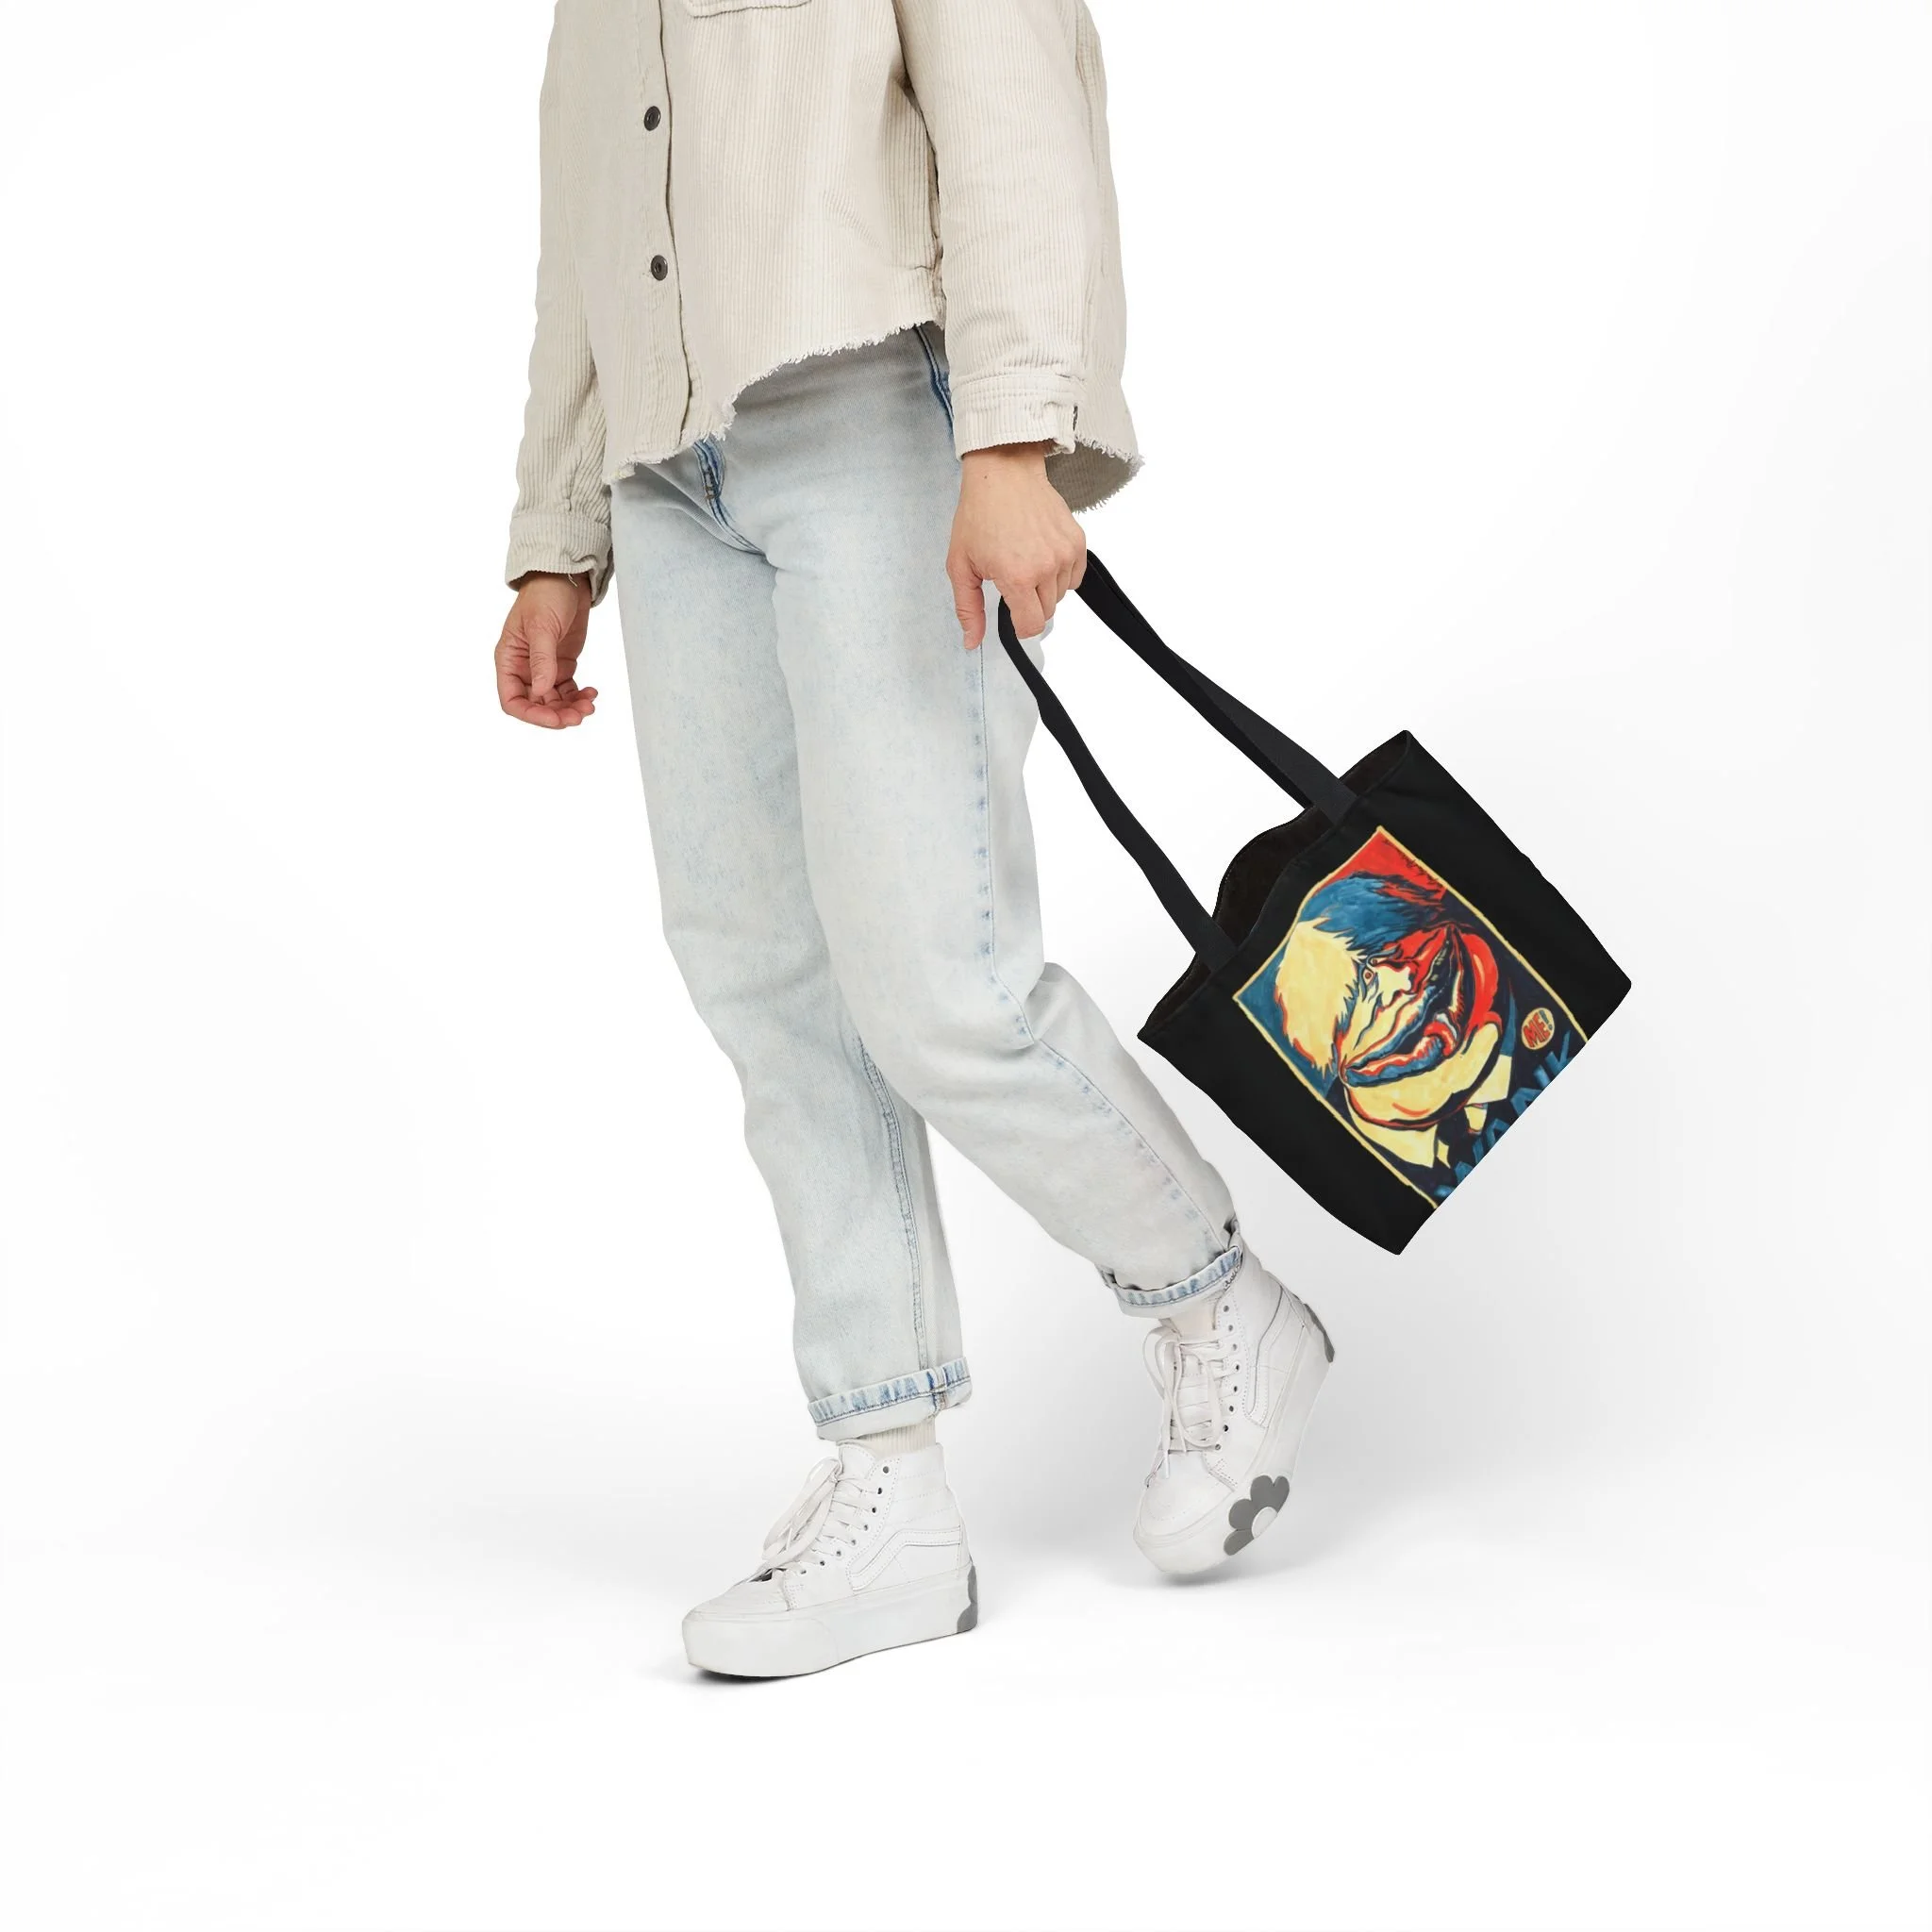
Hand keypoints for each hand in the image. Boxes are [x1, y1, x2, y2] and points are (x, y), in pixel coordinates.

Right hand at [495, 573, 597, 727]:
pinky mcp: (562, 665)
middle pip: (536, 705)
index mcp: (508, 660)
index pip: (512, 700)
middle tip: (580, 715)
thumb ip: (542, 660)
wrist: (565, 578)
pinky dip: (579, 697)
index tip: (555, 719)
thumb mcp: (542, 627)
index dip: (532, 715)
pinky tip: (592, 693)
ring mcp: (544, 668)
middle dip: (557, 714)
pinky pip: (568, 691)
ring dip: (571, 708)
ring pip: (554, 701)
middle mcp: (523, 668)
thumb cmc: (544, 595)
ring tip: (590, 705)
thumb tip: (541, 691)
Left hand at [946, 442, 1085, 648]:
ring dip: (1044, 589)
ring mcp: (1065, 554)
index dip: (1019, 626)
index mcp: (1016, 577)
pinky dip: (1060, 574)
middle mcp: (1046, 567)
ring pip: (1060, 595)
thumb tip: (973, 642)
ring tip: (1025, 561)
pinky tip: (1041, 555)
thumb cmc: (979, 515)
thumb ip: (968, 608)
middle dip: (1028, 604)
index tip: (1011, 614)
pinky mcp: (1077, 542)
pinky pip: (1074, 576)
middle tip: (1011, 578)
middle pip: (1046, 612)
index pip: (1031, 625)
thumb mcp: (961, 565)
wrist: (1003, 474)